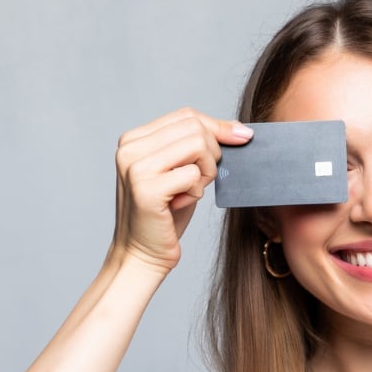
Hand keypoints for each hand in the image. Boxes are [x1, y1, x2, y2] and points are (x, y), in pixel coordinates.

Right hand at [111, 108, 251, 272]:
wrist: (142, 255)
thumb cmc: (165, 215)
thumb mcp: (182, 172)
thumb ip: (199, 146)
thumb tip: (239, 128)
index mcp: (134, 139)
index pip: (186, 116)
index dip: (218, 126)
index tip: (242, 138)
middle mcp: (129, 148)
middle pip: (194, 127)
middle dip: (212, 153)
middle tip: (203, 180)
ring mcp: (135, 167)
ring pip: (197, 145)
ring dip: (206, 172)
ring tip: (190, 192)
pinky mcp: (146, 188)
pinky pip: (193, 174)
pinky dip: (196, 191)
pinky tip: (180, 205)